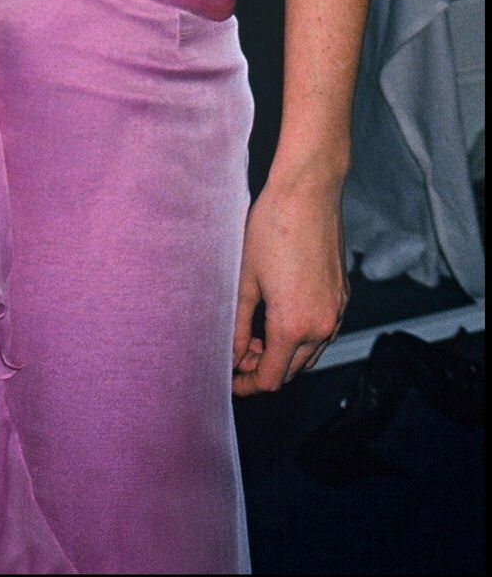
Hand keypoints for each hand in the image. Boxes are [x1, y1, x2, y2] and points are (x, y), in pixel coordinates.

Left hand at [232, 172, 347, 393]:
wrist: (308, 193)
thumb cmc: (271, 228)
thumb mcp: (246, 279)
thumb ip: (238, 324)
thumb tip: (233, 355)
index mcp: (293, 326)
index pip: (272, 378)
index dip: (248, 384)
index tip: (232, 379)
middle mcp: (321, 326)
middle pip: (291, 371)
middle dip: (264, 368)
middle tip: (238, 352)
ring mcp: (337, 312)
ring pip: (309, 354)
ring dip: (284, 354)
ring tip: (255, 333)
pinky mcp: (343, 297)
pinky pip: (323, 332)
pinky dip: (302, 337)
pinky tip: (280, 316)